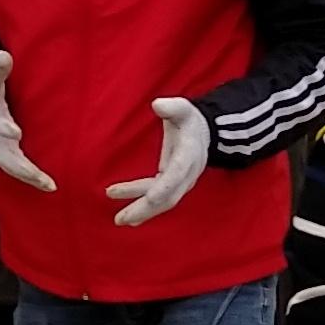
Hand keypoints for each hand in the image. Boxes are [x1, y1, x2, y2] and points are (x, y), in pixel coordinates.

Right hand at [0, 51, 55, 191]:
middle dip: (21, 166)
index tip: (17, 132)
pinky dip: (29, 178)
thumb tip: (4, 55)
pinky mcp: (0, 155)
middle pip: (2, 154)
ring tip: (50, 186)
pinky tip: (47, 185)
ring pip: (9, 167)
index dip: (2, 127)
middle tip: (39, 176)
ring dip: (29, 177)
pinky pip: (14, 169)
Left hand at [108, 96, 211, 226]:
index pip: (175, 175)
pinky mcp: (173, 184)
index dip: (162, 188)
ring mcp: (181, 182)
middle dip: (145, 209)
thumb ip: (172, 106)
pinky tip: (127, 212)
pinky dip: (142, 202)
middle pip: (168, 197)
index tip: (148, 199)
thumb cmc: (190, 120)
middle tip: (121, 219)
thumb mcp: (183, 109)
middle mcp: (187, 174)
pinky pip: (157, 196)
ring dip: (141, 211)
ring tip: (120, 219)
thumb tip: (157, 105)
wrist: (205, 132)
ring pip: (162, 202)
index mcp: (189, 155)